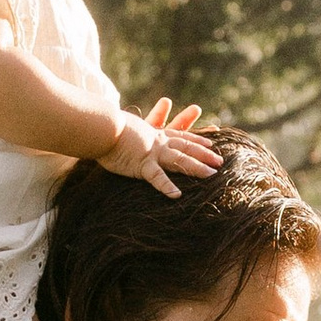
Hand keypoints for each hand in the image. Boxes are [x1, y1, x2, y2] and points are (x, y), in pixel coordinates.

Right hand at [100, 99, 217, 196]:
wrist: (99, 126)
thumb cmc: (106, 127)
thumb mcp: (123, 128)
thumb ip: (129, 131)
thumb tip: (126, 133)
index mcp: (153, 135)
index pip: (180, 135)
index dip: (196, 138)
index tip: (211, 141)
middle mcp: (157, 142)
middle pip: (186, 148)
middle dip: (204, 154)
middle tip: (220, 161)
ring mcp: (151, 153)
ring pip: (179, 161)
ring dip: (196, 168)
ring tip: (211, 175)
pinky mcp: (141, 165)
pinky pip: (157, 178)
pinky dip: (167, 186)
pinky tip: (177, 195)